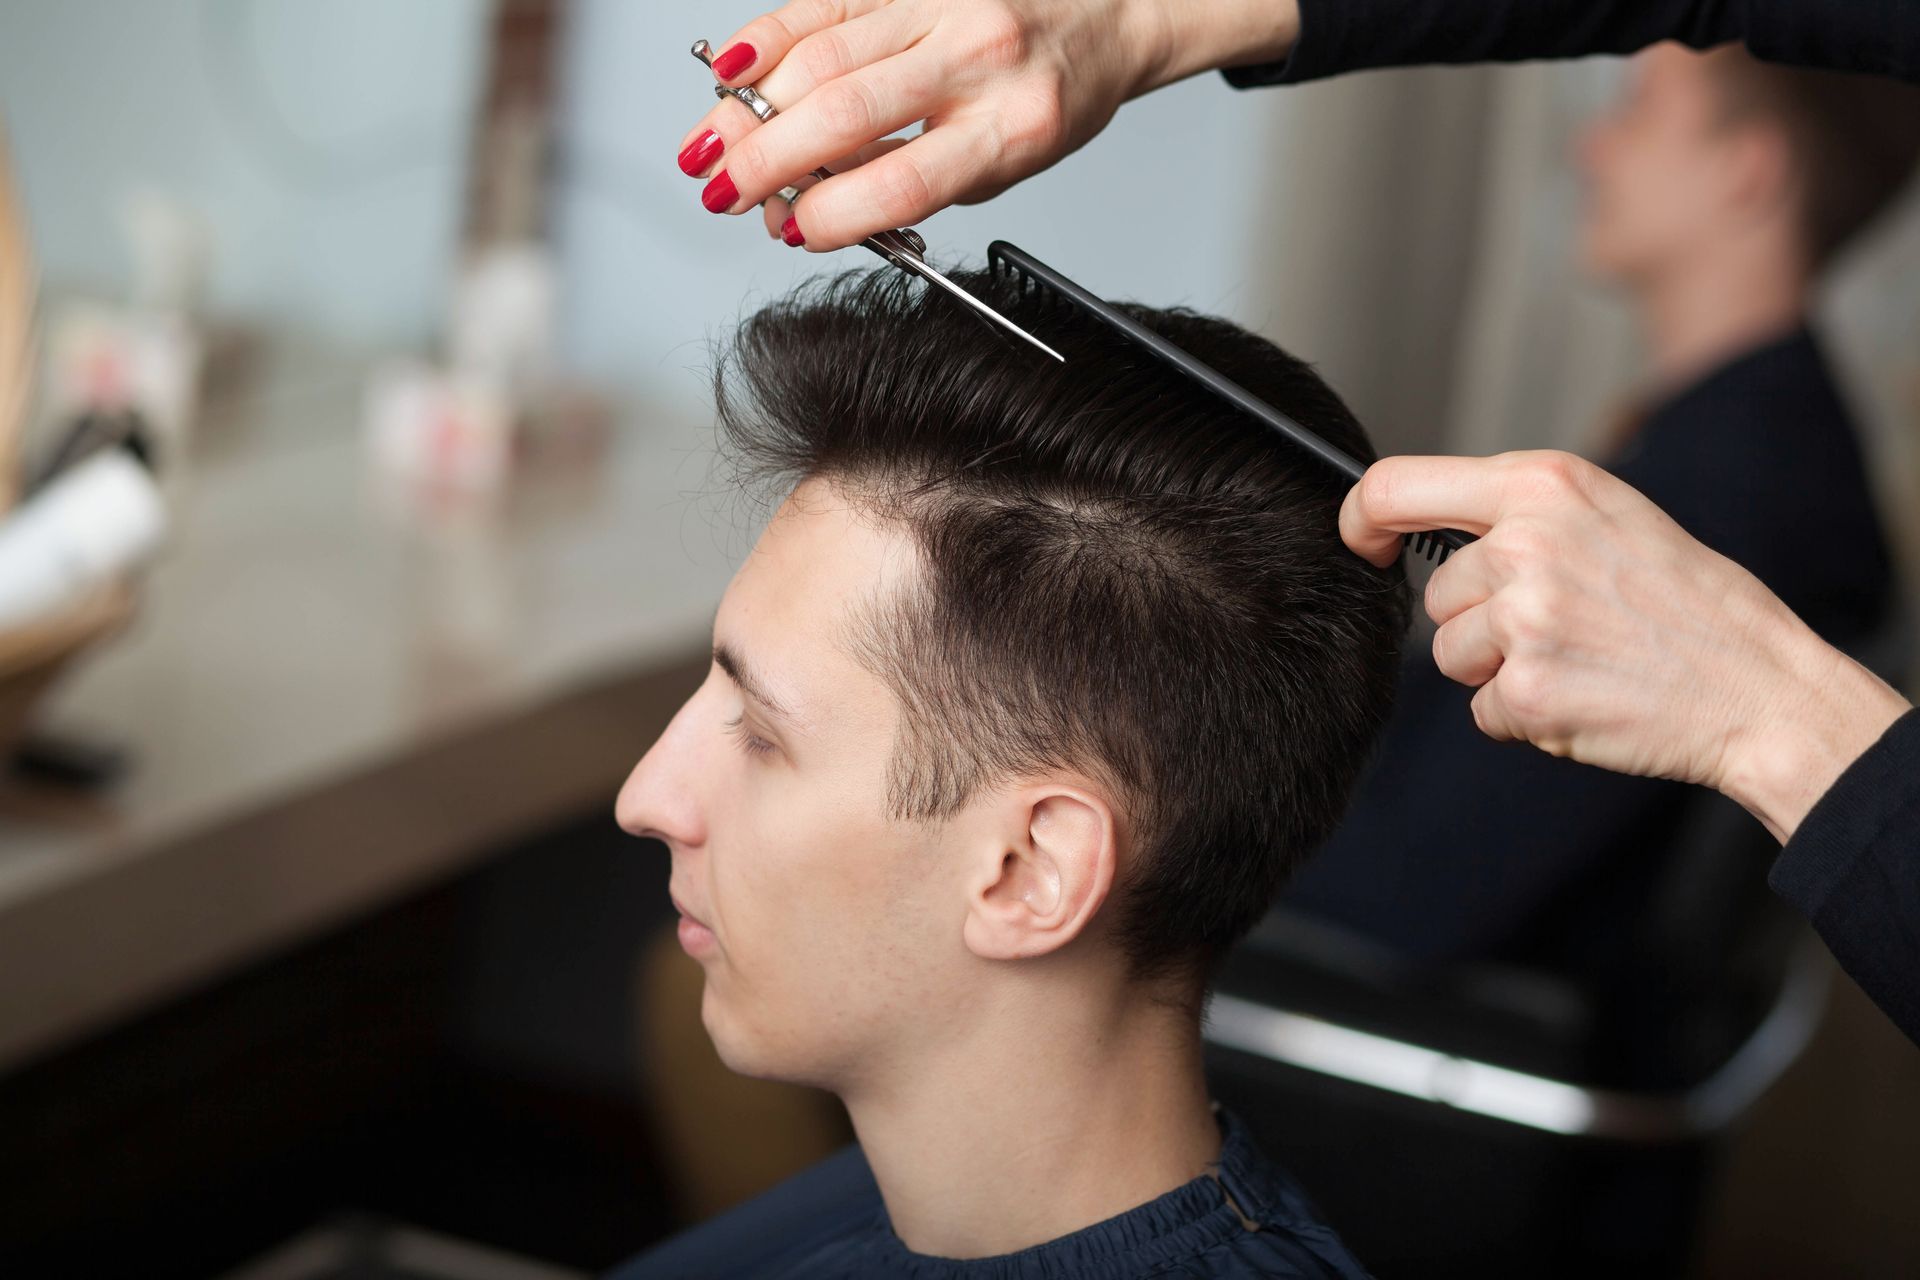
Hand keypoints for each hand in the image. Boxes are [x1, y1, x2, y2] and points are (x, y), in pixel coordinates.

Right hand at [675, 0, 1300, 248]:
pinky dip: (767, 39)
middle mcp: (977, 57)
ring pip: (821, 54)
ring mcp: (942, 7)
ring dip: (748, 106)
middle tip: (721, 191)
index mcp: (1010, 128)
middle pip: (845, 110)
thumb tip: (803, 207)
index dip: (831, 212)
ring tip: (710, 147)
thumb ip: (909, 187)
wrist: (1103, 14)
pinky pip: (823, 6)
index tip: (789, 230)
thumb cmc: (1048, 100)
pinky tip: (731, 70)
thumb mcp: (998, 166)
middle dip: (766, 159)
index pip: (902, 181)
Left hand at [1341, 451, 1911, 840]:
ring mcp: (1525, 619)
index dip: (1361, 521)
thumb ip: (1519, 510)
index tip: (1365, 545)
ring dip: (1501, 672)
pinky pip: (1484, 712)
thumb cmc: (1686, 600)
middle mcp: (1524, 544)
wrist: (1759, 683)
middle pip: (1436, 597)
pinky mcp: (1527, 691)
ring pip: (1453, 657)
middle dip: (1482, 621)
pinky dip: (1525, 718)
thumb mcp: (1607, 513)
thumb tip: (1419, 519)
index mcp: (1542, 485)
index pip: (1395, 488)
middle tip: (1568, 624)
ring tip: (1581, 657)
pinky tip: (1587, 695)